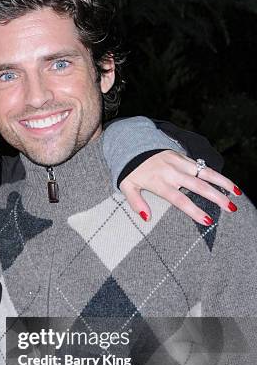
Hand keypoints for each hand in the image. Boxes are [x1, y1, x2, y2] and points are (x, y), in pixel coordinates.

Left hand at [120, 150, 241, 225]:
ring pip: (206, 173)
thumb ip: (136, 202)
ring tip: (237, 194)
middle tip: (231, 209)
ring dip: (223, 183)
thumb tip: (146, 217)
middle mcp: (172, 172)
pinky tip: (228, 184)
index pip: (180, 199)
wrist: (133, 144)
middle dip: (217, 198)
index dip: (194, 210)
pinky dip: (217, 175)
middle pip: (199, 186)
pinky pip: (203, 167)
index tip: (207, 220)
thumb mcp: (127, 186)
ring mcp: (180, 163)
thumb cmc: (131, 170)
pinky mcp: (183, 156)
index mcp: (159, 182)